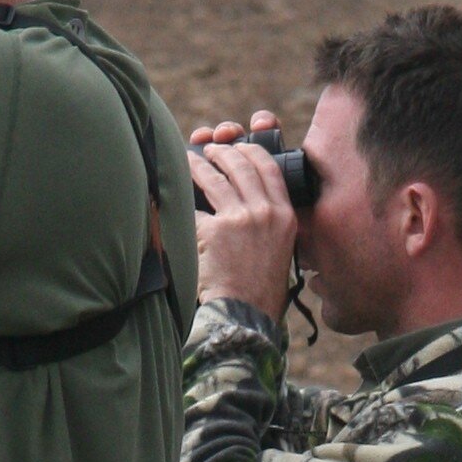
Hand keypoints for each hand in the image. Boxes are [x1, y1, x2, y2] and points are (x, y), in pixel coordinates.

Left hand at [187, 110, 296, 320]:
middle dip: (223, 152)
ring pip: (216, 177)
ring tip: (190, 160)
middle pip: (241, 165)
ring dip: (200, 164)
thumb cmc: (260, 288)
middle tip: (211, 149)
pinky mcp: (215, 229)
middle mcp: (266, 212)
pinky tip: (175, 193)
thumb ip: (270, 222)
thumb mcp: (280, 250)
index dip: (252, 152)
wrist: (247, 314)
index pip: (269, 169)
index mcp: (285, 216)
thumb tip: (249, 202)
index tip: (241, 148)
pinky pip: (194, 206)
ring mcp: (240, 218)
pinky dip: (183, 197)